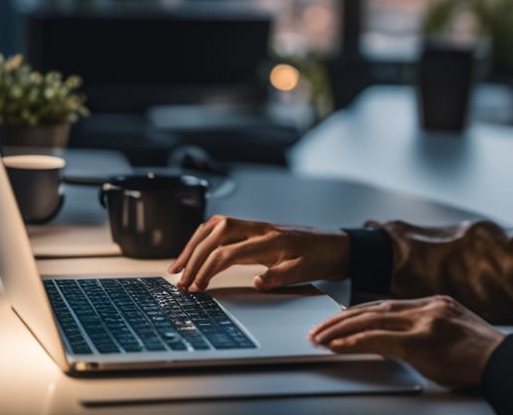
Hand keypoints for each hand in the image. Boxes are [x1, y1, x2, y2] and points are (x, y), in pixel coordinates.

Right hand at [167, 215, 349, 291]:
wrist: (335, 244)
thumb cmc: (320, 258)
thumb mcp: (305, 272)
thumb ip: (281, 276)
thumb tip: (257, 282)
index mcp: (271, 240)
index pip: (228, 251)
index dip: (207, 268)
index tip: (195, 287)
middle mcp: (259, 228)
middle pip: (215, 234)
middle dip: (193, 256)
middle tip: (180, 280)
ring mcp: (255, 226)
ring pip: (214, 226)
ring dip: (193, 245)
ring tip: (177, 267)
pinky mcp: (252, 229)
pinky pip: (221, 228)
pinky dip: (203, 238)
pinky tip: (193, 252)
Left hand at [307, 295, 505, 388]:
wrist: (505, 361)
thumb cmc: (483, 355)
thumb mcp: (454, 331)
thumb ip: (428, 329)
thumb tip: (401, 340)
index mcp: (434, 303)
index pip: (385, 304)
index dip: (357, 312)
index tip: (339, 320)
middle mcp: (426, 307)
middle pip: (373, 309)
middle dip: (341, 319)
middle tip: (319, 329)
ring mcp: (424, 323)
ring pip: (371, 321)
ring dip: (341, 330)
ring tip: (320, 338)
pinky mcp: (422, 342)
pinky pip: (381, 340)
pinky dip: (356, 342)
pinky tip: (339, 346)